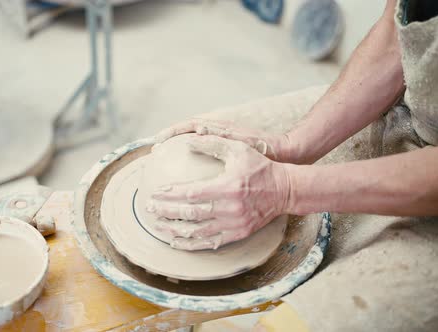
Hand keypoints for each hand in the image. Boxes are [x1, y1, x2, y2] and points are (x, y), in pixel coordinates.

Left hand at [147, 135, 290, 249]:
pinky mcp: (238, 234)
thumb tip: (189, 139)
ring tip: (157, 226)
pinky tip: (176, 242)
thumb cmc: (260, 167)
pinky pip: (210, 243)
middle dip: (166, 212)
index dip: (170, 194)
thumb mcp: (239, 149)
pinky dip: (191, 244)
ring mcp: (234, 225)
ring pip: (197, 232)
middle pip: (190, 214)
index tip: (155, 192)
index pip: (191, 193)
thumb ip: (213, 144)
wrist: (285, 190)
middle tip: (149, 208)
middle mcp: (229, 209)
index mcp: (228, 187)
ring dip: (174, 230)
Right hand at [155, 118, 290, 161]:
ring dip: (177, 151)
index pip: (188, 125)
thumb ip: (218, 137)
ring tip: (164, 163)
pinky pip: (201, 157)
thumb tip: (195, 132)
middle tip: (155, 152)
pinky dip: (189, 163)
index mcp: (218, 129)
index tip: (158, 140)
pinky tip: (183, 180)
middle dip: (169, 140)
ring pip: (191, 145)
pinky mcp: (224, 155)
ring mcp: (220, 144)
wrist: (282, 153)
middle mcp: (216, 134)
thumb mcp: (239, 144)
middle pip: (185, 133)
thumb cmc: (262, 148)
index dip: (171, 131)